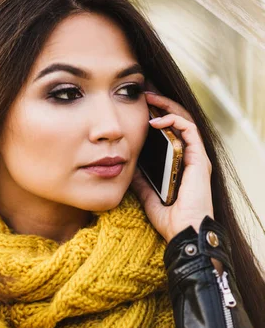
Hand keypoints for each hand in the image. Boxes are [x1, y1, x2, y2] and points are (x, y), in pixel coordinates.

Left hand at [131, 91, 213, 243]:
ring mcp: (196, 157)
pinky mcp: (199, 158)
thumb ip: (142, 181)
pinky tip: (156, 120)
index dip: (157, 116)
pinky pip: (189, 130)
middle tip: (145, 94)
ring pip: (185, 121)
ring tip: (149, 99)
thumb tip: (128, 168)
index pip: (171, 132)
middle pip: (178, 121)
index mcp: (180, 164)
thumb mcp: (148, 195)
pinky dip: (173, 120)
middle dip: (162, 105)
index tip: (139, 108)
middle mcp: (191, 157)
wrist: (183, 233)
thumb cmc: (170, 219)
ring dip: (167, 106)